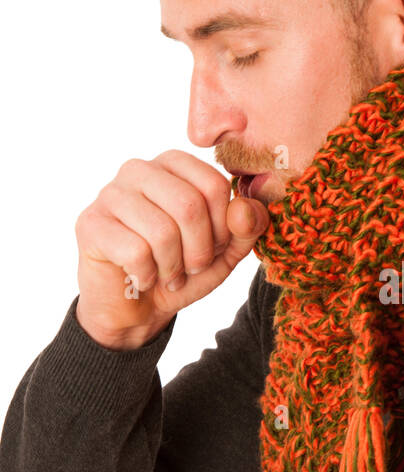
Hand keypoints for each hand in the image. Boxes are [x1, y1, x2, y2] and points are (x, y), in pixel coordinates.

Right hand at [74, 150, 270, 348]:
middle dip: (199, 250)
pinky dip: (146, 275)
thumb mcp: (225, 252)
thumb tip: (246, 210)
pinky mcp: (90, 223)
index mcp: (175, 164)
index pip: (214, 185)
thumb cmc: (180, 269)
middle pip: (189, 205)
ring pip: (162, 231)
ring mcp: (110, 194)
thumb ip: (247, 227)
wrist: (135, 306)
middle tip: (191, 267)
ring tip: (167, 273)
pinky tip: (140, 277)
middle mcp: (140, 169)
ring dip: (172, 266)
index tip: (214, 249)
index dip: (223, 229)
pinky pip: (134, 251)